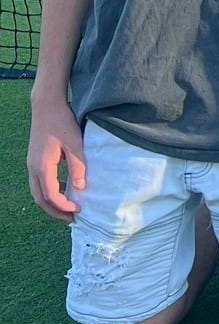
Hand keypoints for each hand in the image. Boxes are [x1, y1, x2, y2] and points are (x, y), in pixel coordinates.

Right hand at [28, 97, 85, 219]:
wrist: (46, 105)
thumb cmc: (61, 122)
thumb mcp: (74, 143)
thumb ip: (77, 166)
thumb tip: (80, 188)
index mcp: (42, 167)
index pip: (51, 196)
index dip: (64, 206)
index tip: (79, 209)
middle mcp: (33, 169)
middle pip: (40, 199)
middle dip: (55, 211)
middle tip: (71, 218)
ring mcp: (32, 164)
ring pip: (38, 192)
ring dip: (52, 202)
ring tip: (68, 207)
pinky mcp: (35, 160)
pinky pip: (40, 182)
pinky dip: (50, 191)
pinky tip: (65, 188)